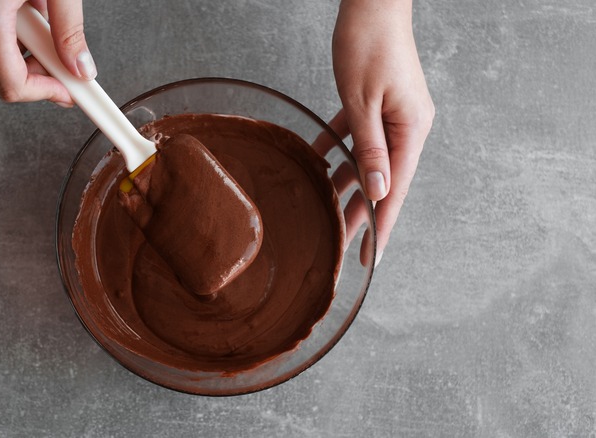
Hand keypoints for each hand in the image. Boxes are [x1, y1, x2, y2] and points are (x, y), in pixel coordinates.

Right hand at [0, 0, 95, 105]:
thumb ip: (70, 29)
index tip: (71, 93)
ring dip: (29, 41)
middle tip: (68, 51)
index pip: (14, 86)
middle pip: (6, 70)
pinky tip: (26, 1)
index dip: (47, 94)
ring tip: (43, 6)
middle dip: (42, 65)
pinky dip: (12, 24)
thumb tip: (80, 68)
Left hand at [331, 0, 434, 263]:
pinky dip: (338, 151)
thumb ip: (370, 149)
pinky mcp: (377, 103)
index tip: (371, 256)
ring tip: (327, 214)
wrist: (371, 2)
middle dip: (361, 214)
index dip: (382, 225)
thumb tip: (379, 191)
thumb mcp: (363, 102)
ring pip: (368, 162)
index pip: (395, 190)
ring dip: (346, 186)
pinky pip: (357, 136)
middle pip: (382, 181)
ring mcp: (393, 116)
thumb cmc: (368, 45)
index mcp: (411, 130)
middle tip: (343, 247)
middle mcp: (408, 127)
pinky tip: (318, 164)